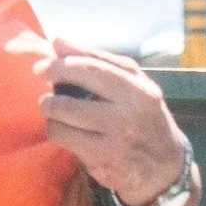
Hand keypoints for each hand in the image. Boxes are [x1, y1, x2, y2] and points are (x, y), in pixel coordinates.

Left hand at [35, 42, 194, 205]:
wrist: (164, 165)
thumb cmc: (143, 114)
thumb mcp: (132, 82)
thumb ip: (96, 59)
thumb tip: (57, 40)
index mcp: (138, 91)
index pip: (91, 71)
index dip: (60, 67)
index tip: (40, 67)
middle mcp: (127, 117)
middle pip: (69, 104)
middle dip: (49, 98)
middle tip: (46, 97)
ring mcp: (114, 144)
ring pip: (62, 126)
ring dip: (52, 117)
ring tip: (56, 113)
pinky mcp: (102, 164)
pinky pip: (65, 143)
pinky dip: (60, 133)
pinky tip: (68, 131)